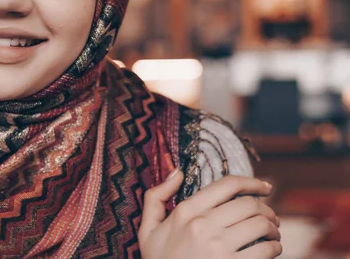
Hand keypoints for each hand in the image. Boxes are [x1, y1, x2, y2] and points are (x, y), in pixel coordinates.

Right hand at [138, 170, 281, 258]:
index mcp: (185, 211)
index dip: (252, 182)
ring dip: (273, 228)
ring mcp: (218, 247)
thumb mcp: (147, 229)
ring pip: (261, 225)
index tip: (265, 187)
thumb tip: (178, 172)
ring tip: (273, 233)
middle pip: (250, 204)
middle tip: (271, 216)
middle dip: (266, 208)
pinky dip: (275, 248)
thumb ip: (156, 197)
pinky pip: (265, 250)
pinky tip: (271, 249)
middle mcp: (202, 225)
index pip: (227, 185)